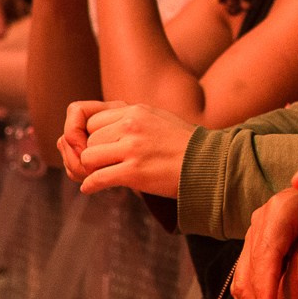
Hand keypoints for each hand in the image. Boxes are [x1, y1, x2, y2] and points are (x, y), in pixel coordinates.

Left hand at [63, 101, 193, 195]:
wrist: (209, 163)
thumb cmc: (182, 144)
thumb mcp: (156, 118)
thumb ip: (130, 119)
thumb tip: (101, 128)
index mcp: (136, 110)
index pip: (92, 120)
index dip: (91, 136)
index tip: (99, 148)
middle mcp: (131, 126)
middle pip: (89, 139)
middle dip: (92, 154)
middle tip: (101, 165)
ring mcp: (133, 148)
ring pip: (88, 157)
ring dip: (91, 169)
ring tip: (103, 174)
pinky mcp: (134, 172)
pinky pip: (97, 178)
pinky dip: (91, 185)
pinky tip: (92, 188)